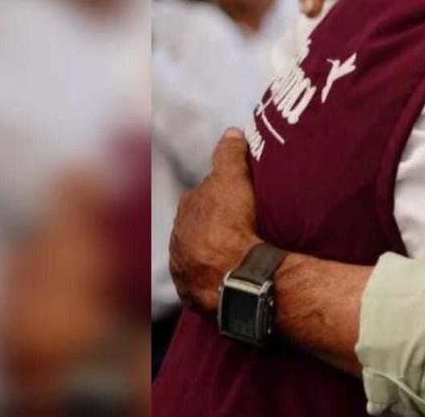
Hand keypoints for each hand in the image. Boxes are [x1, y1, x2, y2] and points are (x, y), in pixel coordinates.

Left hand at [169, 129, 259, 313]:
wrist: (235, 276)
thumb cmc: (234, 225)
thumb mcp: (234, 180)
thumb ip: (229, 154)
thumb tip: (231, 132)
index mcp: (187, 207)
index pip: (206, 193)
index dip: (226, 193)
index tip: (245, 197)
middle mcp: (178, 236)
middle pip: (201, 224)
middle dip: (216, 223)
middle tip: (246, 227)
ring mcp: (182, 266)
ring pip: (200, 252)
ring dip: (215, 252)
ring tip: (241, 255)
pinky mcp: (190, 292)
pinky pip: (203, 281)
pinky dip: (214, 277)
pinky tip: (231, 277)